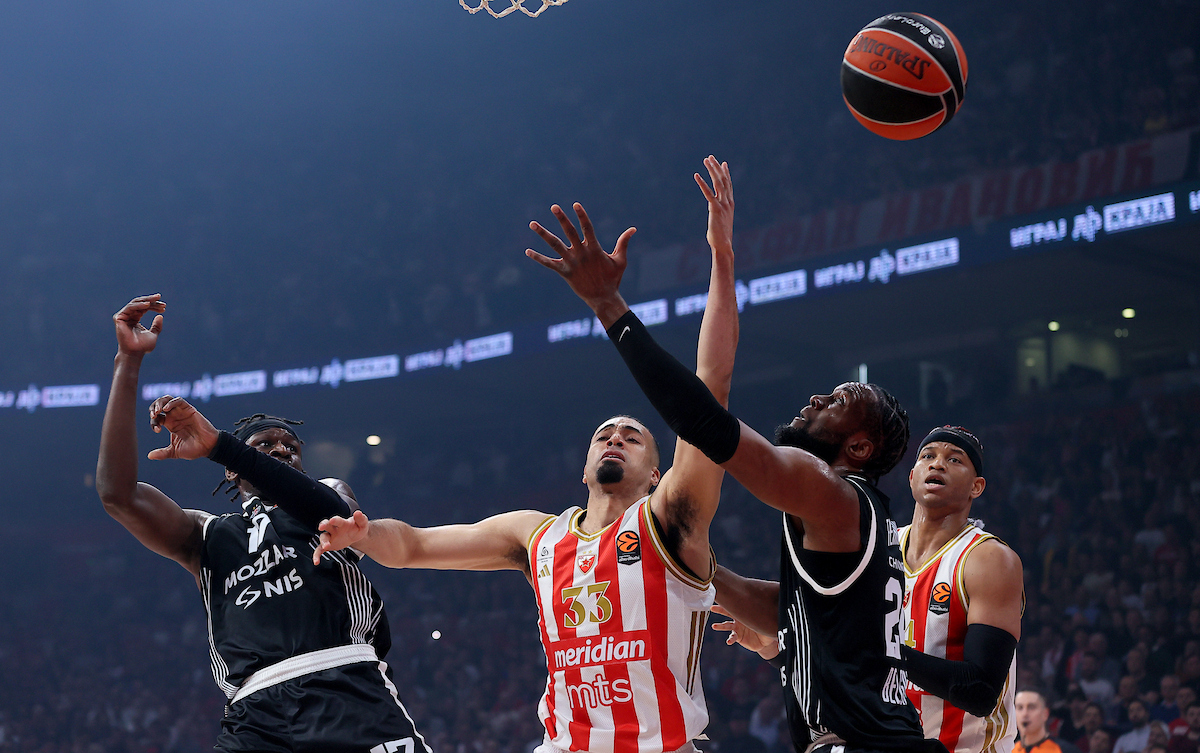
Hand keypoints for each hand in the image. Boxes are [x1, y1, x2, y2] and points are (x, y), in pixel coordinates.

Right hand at [113, 294, 165, 355]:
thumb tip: (161, 316)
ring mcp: (123, 316)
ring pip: (135, 303)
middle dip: (151, 300)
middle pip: (140, 303)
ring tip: (156, 300)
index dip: (154, 305)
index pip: (145, 308)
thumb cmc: (143, 346)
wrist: (135, 353)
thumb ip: (157, 326)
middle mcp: (128, 316)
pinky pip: (130, 308)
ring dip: (147, 301)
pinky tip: (147, 305)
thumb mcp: (153, 334)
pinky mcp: (119, 318)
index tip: (164, 306)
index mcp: (135, 318)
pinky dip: (139, 305)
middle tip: (160, 297)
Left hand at [146, 396, 219, 459]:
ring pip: (167, 400)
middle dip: (153, 408)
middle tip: (153, 415)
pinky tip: (166, 409)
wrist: (208, 447)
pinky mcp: (189, 409)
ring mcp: (182, 412)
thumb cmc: (194, 449)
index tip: (157, 430)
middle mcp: (175, 417)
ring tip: (158, 410)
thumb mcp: (174, 451)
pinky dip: (171, 403)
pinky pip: (179, 401)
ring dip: (160, 403)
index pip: (157, 418)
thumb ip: (162, 453)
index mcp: (170, 425)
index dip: (153, 422)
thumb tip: (149, 456)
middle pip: (159, 405)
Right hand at [313, 510, 370, 563]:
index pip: (338, 520)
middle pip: (327, 525)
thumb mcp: (362, 524)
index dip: (335, 520)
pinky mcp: (328, 545)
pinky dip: (316, 555)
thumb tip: (358, 512)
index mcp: (343, 523)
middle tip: (321, 527)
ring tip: (326, 546)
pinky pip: (320, 550)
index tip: (332, 520)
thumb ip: (361, 519)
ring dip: (323, 541)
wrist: (356, 535)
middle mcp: (334, 529)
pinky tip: (316, 562)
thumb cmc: (358, 528)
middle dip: (323, 525)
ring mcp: (330, 537)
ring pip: (323, 537)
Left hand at [526, 203, 634, 325]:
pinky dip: (538, 258)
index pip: (587, 227)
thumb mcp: (620, 260)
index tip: (575, 204)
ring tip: (532, 223)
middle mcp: (581, 253)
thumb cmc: (613, 279)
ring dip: (543, 233)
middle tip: (554, 206)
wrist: (603, 298)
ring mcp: (571, 263)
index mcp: (594, 248)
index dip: (581, 215)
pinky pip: (548, 264)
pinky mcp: (564, 272)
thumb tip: (633, 229)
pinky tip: (527, 251)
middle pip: (570, 232)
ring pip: (555, 245)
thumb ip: (623, 243)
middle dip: (562, 218)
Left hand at [694, 155, 733, 254]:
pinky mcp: (715, 209)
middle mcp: (728, 202)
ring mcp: (723, 205)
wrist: (723, 245)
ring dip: (711, 170)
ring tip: (706, 160)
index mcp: (730, 204)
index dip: (725, 173)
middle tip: (710, 157)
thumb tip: (713, 212)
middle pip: (723, 180)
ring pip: (718, 183)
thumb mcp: (721, 221)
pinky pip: (708, 193)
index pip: (729, 185)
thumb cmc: (720, 237)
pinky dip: (702, 183)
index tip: (723, 163)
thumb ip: (717, 213)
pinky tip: (696, 175)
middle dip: (716, 168)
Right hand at [711, 604, 779, 657]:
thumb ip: (768, 610)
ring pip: (727, 625)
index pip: (736, 603)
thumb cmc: (767, 626)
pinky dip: (730, 639)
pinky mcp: (738, 637)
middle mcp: (738, 618)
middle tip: (712, 607)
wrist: (766, 640)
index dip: (729, 600)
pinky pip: (732, 637)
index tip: (722, 596)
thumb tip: (776, 599)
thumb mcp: (768, 617)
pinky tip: (729, 641)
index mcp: (745, 611)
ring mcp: (737, 627)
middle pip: (727, 612)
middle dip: (719, 609)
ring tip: (714, 626)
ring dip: (720, 626)